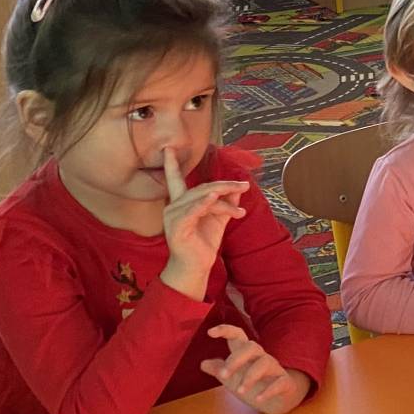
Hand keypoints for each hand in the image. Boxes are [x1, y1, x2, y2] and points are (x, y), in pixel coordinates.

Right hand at [159, 149, 248, 300]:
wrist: (196, 266)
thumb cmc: (204, 242)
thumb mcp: (219, 218)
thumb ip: (226, 202)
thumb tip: (238, 189)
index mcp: (181, 203)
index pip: (175, 179)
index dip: (172, 164)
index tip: (168, 148)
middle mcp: (174, 207)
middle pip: (201, 187)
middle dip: (225, 185)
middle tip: (245, 186)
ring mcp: (173, 217)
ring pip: (202, 198)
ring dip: (224, 200)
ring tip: (240, 206)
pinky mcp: (177, 227)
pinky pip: (192, 211)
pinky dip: (203, 203)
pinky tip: (214, 197)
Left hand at [200, 325, 309, 413]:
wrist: (280, 400)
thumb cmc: (255, 384)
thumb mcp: (233, 378)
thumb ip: (219, 369)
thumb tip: (203, 363)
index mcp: (247, 355)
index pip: (238, 336)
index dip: (225, 331)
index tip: (210, 332)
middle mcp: (261, 358)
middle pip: (251, 347)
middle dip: (236, 359)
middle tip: (224, 375)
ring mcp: (275, 369)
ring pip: (265, 363)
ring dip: (250, 377)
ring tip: (240, 391)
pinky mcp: (285, 383)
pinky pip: (280, 382)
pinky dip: (269, 390)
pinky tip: (259, 399)